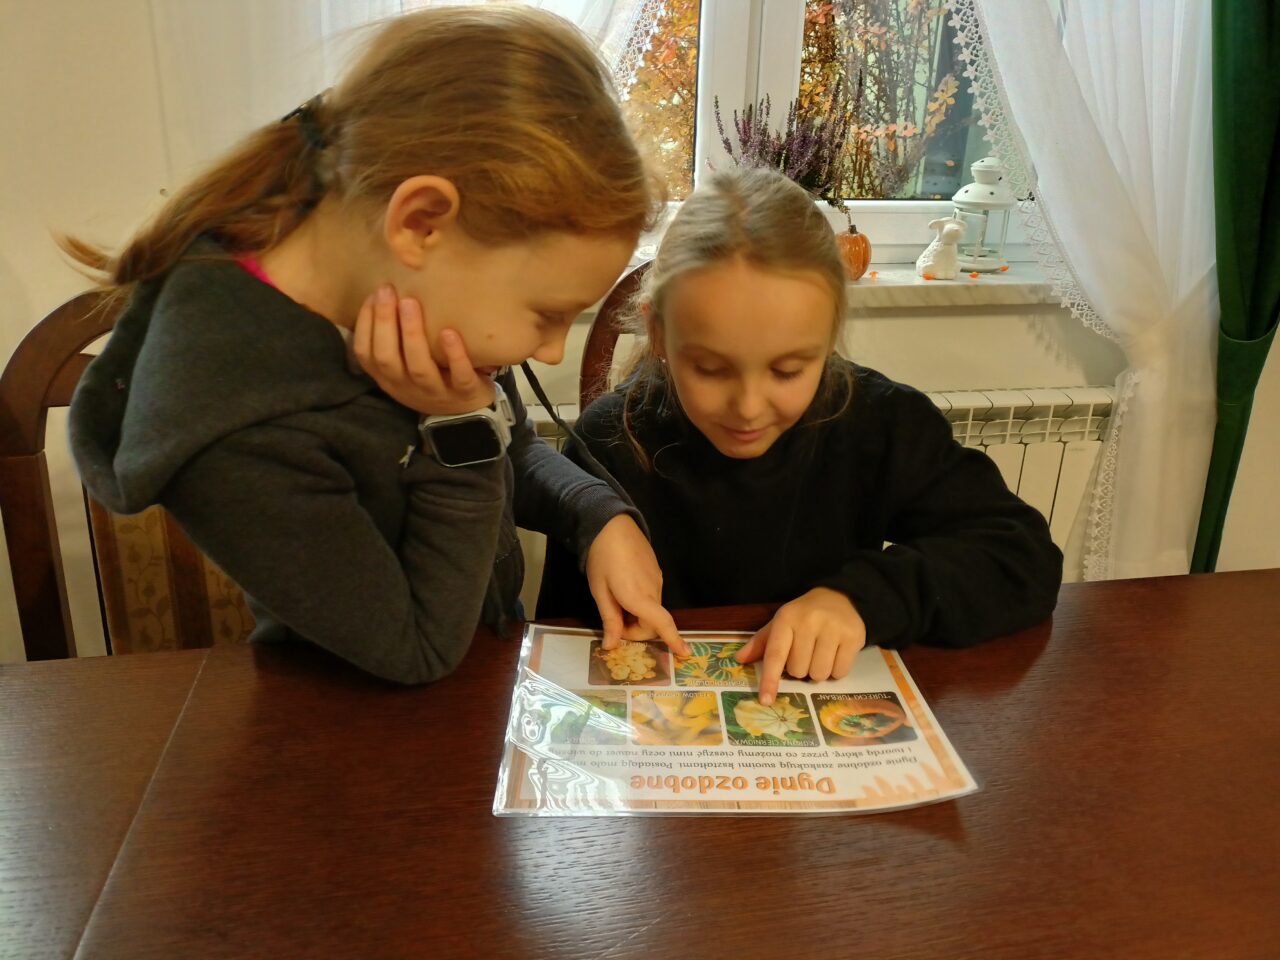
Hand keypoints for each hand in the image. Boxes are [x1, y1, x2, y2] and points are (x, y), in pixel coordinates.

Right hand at [353, 284, 494, 415]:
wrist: (467, 412)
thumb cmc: (433, 376)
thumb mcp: (406, 364)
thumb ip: (395, 339)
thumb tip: (385, 293)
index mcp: (388, 377)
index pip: (366, 353)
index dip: (365, 324)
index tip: (373, 294)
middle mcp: (406, 386)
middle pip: (387, 357)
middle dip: (384, 322)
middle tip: (388, 290)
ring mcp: (435, 392)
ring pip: (419, 366)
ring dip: (412, 335)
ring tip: (411, 303)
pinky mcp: (464, 393)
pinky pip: (459, 376)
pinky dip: (454, 355)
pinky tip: (449, 332)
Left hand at [585, 515, 689, 656]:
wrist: (611, 525)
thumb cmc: (601, 559)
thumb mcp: (600, 591)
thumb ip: (609, 619)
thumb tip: (612, 646)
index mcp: (639, 596)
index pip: (661, 622)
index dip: (673, 639)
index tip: (684, 653)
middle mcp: (654, 589)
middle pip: (652, 622)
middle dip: (636, 630)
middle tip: (614, 624)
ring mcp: (657, 579)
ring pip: (652, 609)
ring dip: (637, 615)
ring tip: (616, 602)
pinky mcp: (656, 571)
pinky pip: (652, 595)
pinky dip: (641, 602)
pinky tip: (624, 589)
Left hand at [736, 587, 865, 704]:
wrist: (840, 598)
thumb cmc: (804, 615)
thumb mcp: (781, 623)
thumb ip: (761, 642)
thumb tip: (740, 658)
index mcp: (786, 618)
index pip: (775, 654)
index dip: (769, 679)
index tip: (765, 700)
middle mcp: (809, 622)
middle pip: (798, 670)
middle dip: (800, 669)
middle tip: (806, 653)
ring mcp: (833, 629)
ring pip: (819, 674)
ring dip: (818, 672)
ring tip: (820, 654)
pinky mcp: (853, 637)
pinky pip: (840, 672)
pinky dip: (836, 671)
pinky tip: (835, 654)